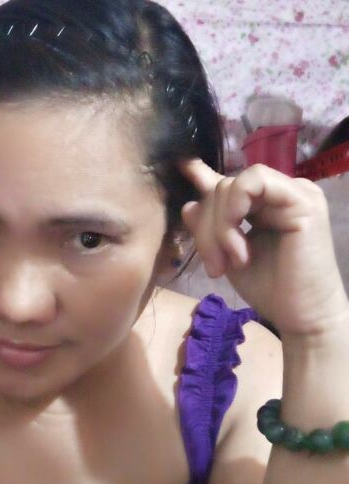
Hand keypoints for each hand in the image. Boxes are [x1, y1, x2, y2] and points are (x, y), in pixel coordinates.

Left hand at [179, 160, 348, 336]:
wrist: (300, 316)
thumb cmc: (269, 289)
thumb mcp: (228, 254)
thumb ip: (211, 227)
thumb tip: (189, 206)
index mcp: (267, 203)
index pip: (228, 183)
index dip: (201, 174)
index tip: (180, 167)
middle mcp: (281, 192)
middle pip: (223, 186)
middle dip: (206, 227)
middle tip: (215, 267)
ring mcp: (295, 192)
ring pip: (233, 184)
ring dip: (219, 224)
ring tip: (229, 262)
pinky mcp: (302, 200)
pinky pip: (254, 182)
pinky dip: (233, 211)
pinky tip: (238, 248)